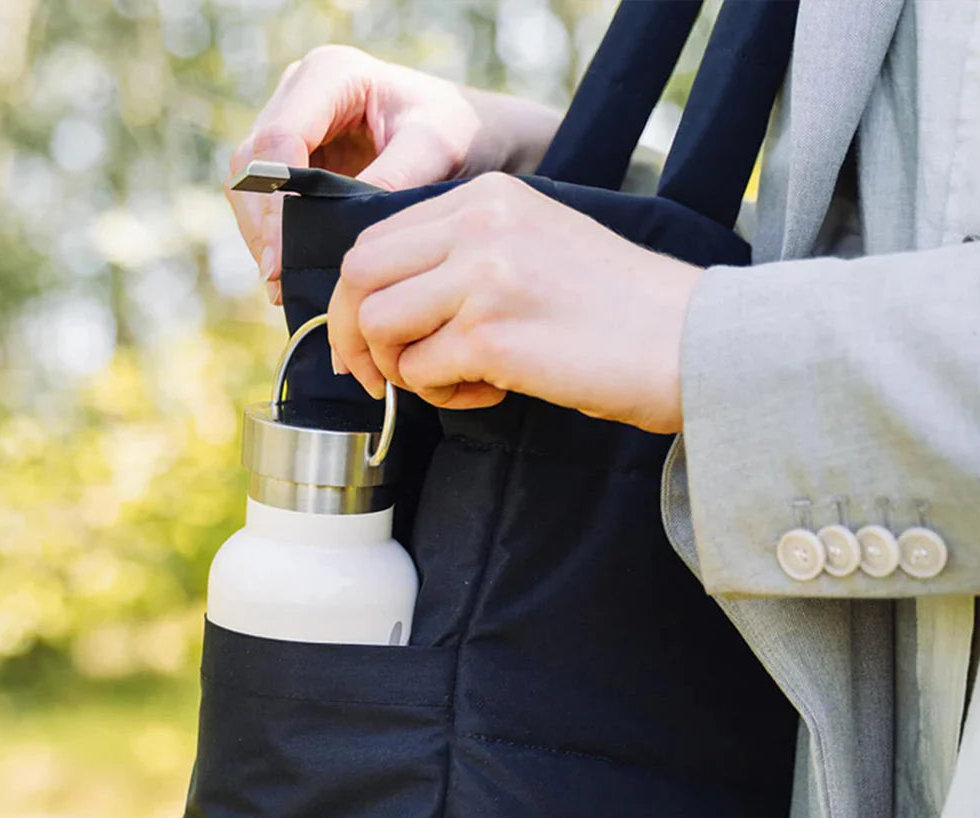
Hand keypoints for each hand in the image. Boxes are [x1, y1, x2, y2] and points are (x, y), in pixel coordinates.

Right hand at [224, 45, 561, 304]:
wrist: (471, 136)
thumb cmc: (459, 133)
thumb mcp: (435, 151)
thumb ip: (392, 180)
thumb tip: (345, 230)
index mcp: (331, 75)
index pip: (279, 140)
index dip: (275, 203)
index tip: (282, 258)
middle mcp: (301, 93)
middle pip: (251, 162)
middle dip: (261, 224)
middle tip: (276, 280)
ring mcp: (294, 124)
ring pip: (249, 185)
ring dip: (261, 235)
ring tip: (281, 286)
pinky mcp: (297, 159)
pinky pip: (267, 201)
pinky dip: (275, 238)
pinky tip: (291, 274)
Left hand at [327, 173, 702, 434]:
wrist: (692, 342)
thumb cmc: (619, 310)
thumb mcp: (536, 249)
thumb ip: (465, 257)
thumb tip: (393, 304)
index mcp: (488, 197)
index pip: (376, 239)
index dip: (356, 298)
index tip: (367, 342)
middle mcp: (480, 223)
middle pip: (359, 276)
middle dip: (352, 336)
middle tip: (375, 378)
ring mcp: (484, 275)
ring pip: (377, 324)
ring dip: (402, 369)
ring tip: (456, 381)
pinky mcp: (493, 334)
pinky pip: (420, 371)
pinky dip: (441, 394)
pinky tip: (490, 393)